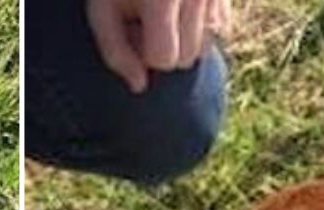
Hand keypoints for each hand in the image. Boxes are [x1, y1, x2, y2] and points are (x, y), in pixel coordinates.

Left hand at [84, 0, 231, 93]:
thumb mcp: (102, 5)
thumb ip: (114, 49)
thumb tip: (139, 86)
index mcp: (162, 0)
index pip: (165, 59)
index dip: (144, 50)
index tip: (132, 29)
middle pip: (189, 58)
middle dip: (167, 46)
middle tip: (146, 17)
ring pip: (208, 44)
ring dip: (185, 37)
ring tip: (164, 9)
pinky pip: (221, 25)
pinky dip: (202, 22)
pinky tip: (183, 4)